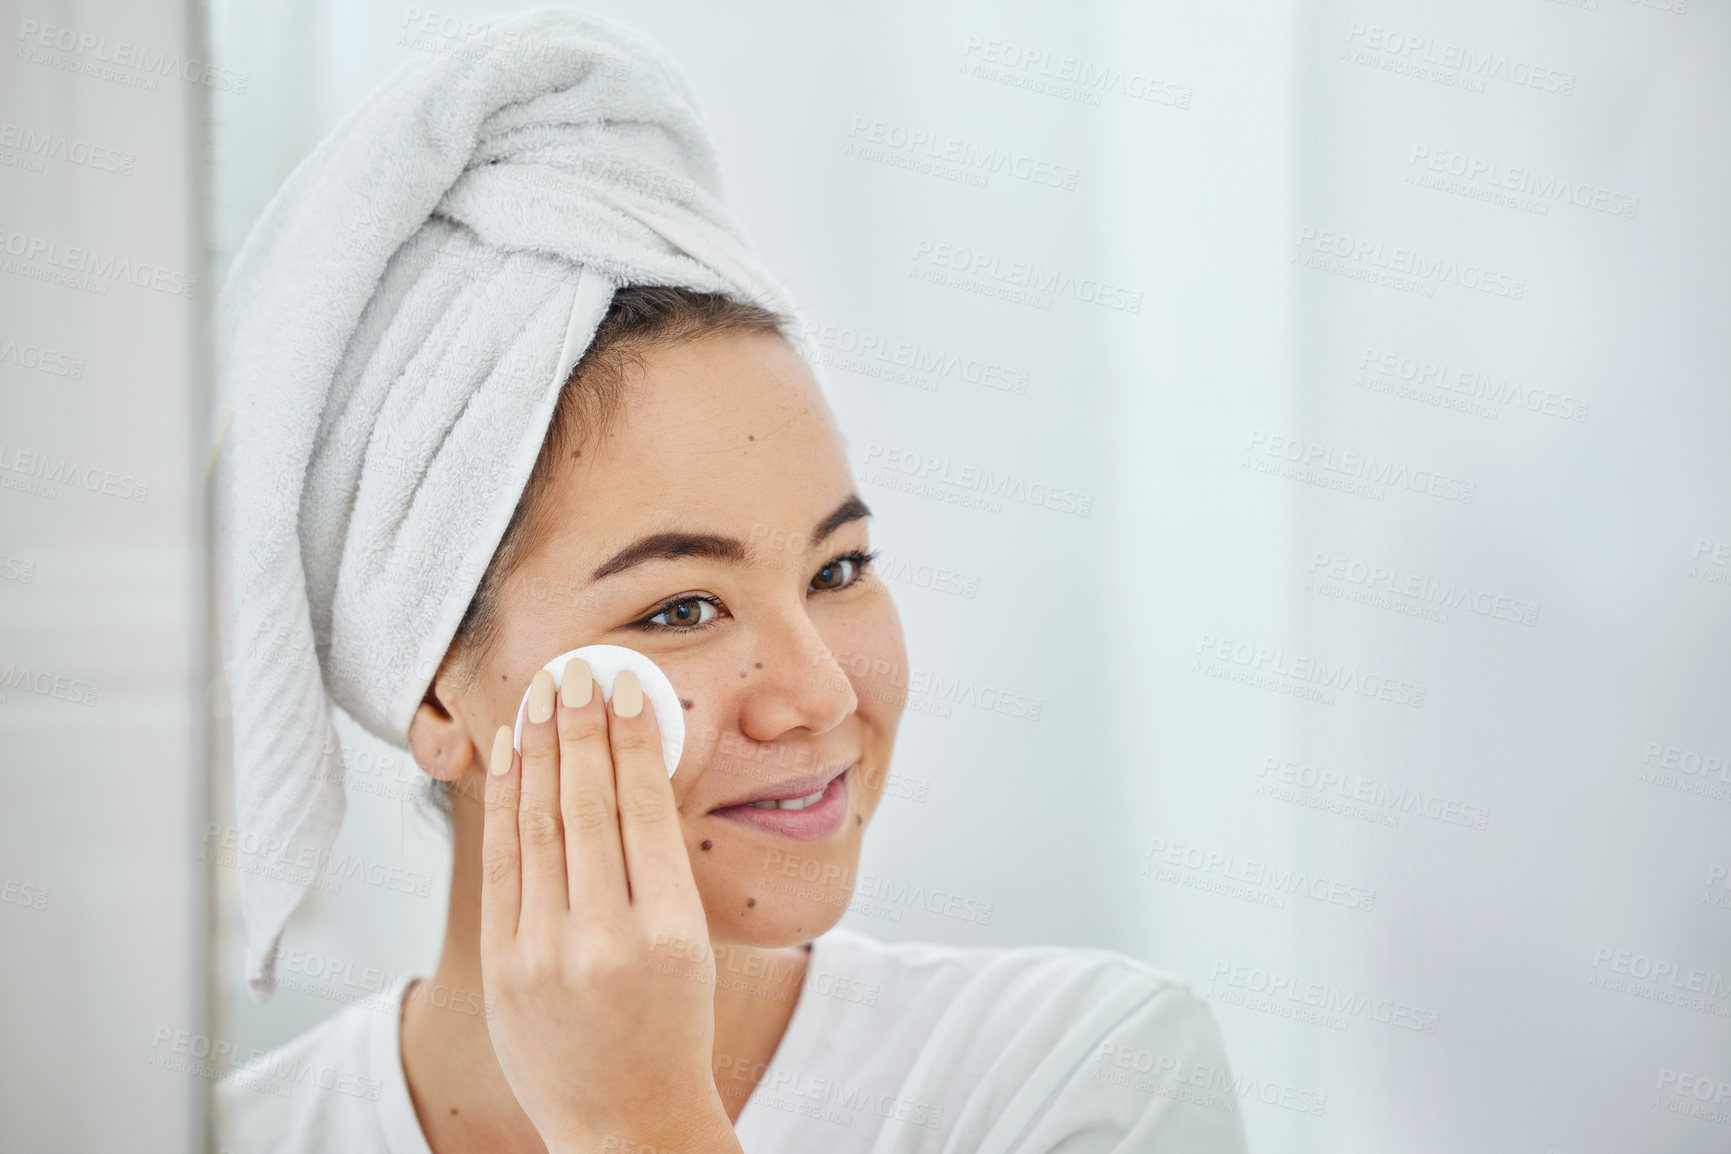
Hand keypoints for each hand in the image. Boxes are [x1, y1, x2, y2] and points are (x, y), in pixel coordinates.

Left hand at [481, 660, 739, 1153]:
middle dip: (580, 730)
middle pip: (586, 809)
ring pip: (539, 828)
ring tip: (542, 698)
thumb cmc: (672, 1025)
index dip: (634, 742)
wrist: (626, 1122)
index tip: (627, 690)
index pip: (645, 812)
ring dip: (539, 752)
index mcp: (671, 934)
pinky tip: (512, 760)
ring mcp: (546, 957)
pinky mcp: (504, 968)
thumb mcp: (694, 948)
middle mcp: (605, 941)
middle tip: (578, 672)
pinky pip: (503, 866)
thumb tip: (636, 771)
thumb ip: (662, 870)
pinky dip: (506, 804)